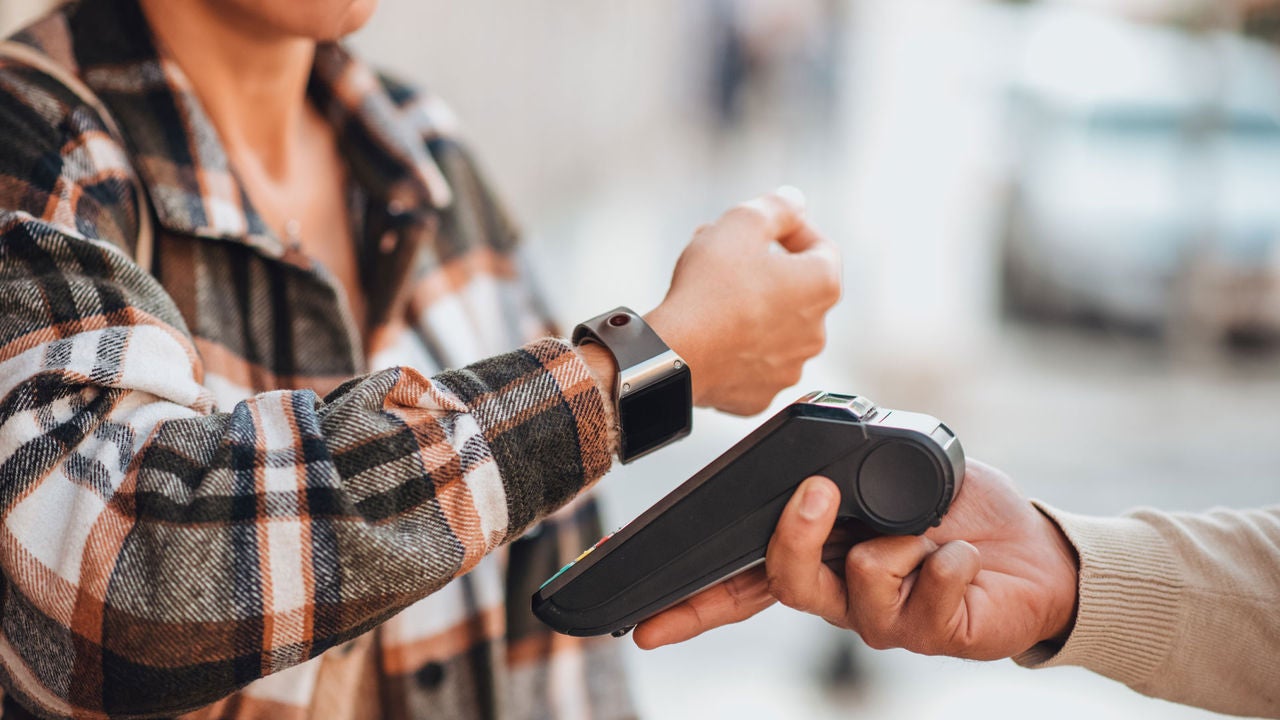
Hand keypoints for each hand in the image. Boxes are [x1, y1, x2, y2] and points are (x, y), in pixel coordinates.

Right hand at [634, 460, 1079, 660]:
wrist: (1038, 549)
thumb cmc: (961, 508)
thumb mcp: (896, 468)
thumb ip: (851, 464)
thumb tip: (810, 445)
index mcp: (822, 554)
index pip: (743, 583)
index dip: (692, 605)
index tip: (643, 621)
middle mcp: (842, 592)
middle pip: (783, 582)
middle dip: (792, 538)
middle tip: (815, 496)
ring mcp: (884, 619)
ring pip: (850, 593)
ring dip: (892, 548)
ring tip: (926, 532)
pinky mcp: (932, 635)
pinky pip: (922, 600)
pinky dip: (947, 563)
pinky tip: (963, 556)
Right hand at [645, 187, 840, 415]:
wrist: (675, 354)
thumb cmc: (709, 288)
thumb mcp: (743, 222)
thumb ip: (778, 206)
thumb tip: (795, 202)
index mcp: (822, 286)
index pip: (821, 247)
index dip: (791, 230)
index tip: (764, 228)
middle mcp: (816, 331)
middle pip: (794, 288)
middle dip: (763, 267)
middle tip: (725, 255)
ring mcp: (788, 367)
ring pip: (773, 326)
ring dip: (751, 306)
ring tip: (711, 293)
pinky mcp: (760, 395)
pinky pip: (751, 361)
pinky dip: (736, 345)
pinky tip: (710, 332)